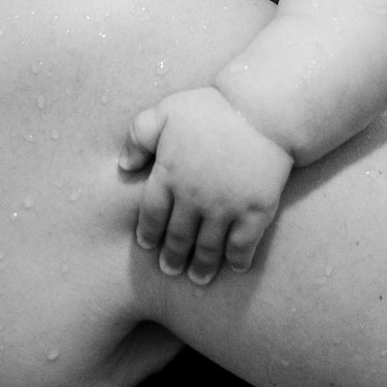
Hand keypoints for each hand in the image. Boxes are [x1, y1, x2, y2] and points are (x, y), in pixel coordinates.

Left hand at [120, 88, 293, 284]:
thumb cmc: (211, 108)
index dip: (148, 233)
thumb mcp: (166, 111)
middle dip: (172, 256)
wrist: (262, 110)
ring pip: (208, 247)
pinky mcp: (254, 211)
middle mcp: (194, 197)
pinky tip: (235, 267)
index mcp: (169, 175)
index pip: (152, 214)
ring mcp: (225, 207)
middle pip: (178, 236)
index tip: (147, 244)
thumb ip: (138, 135)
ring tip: (197, 278)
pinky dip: (237, 260)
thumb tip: (123, 165)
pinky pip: (242, 245)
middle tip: (170, 269)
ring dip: (201, 266)